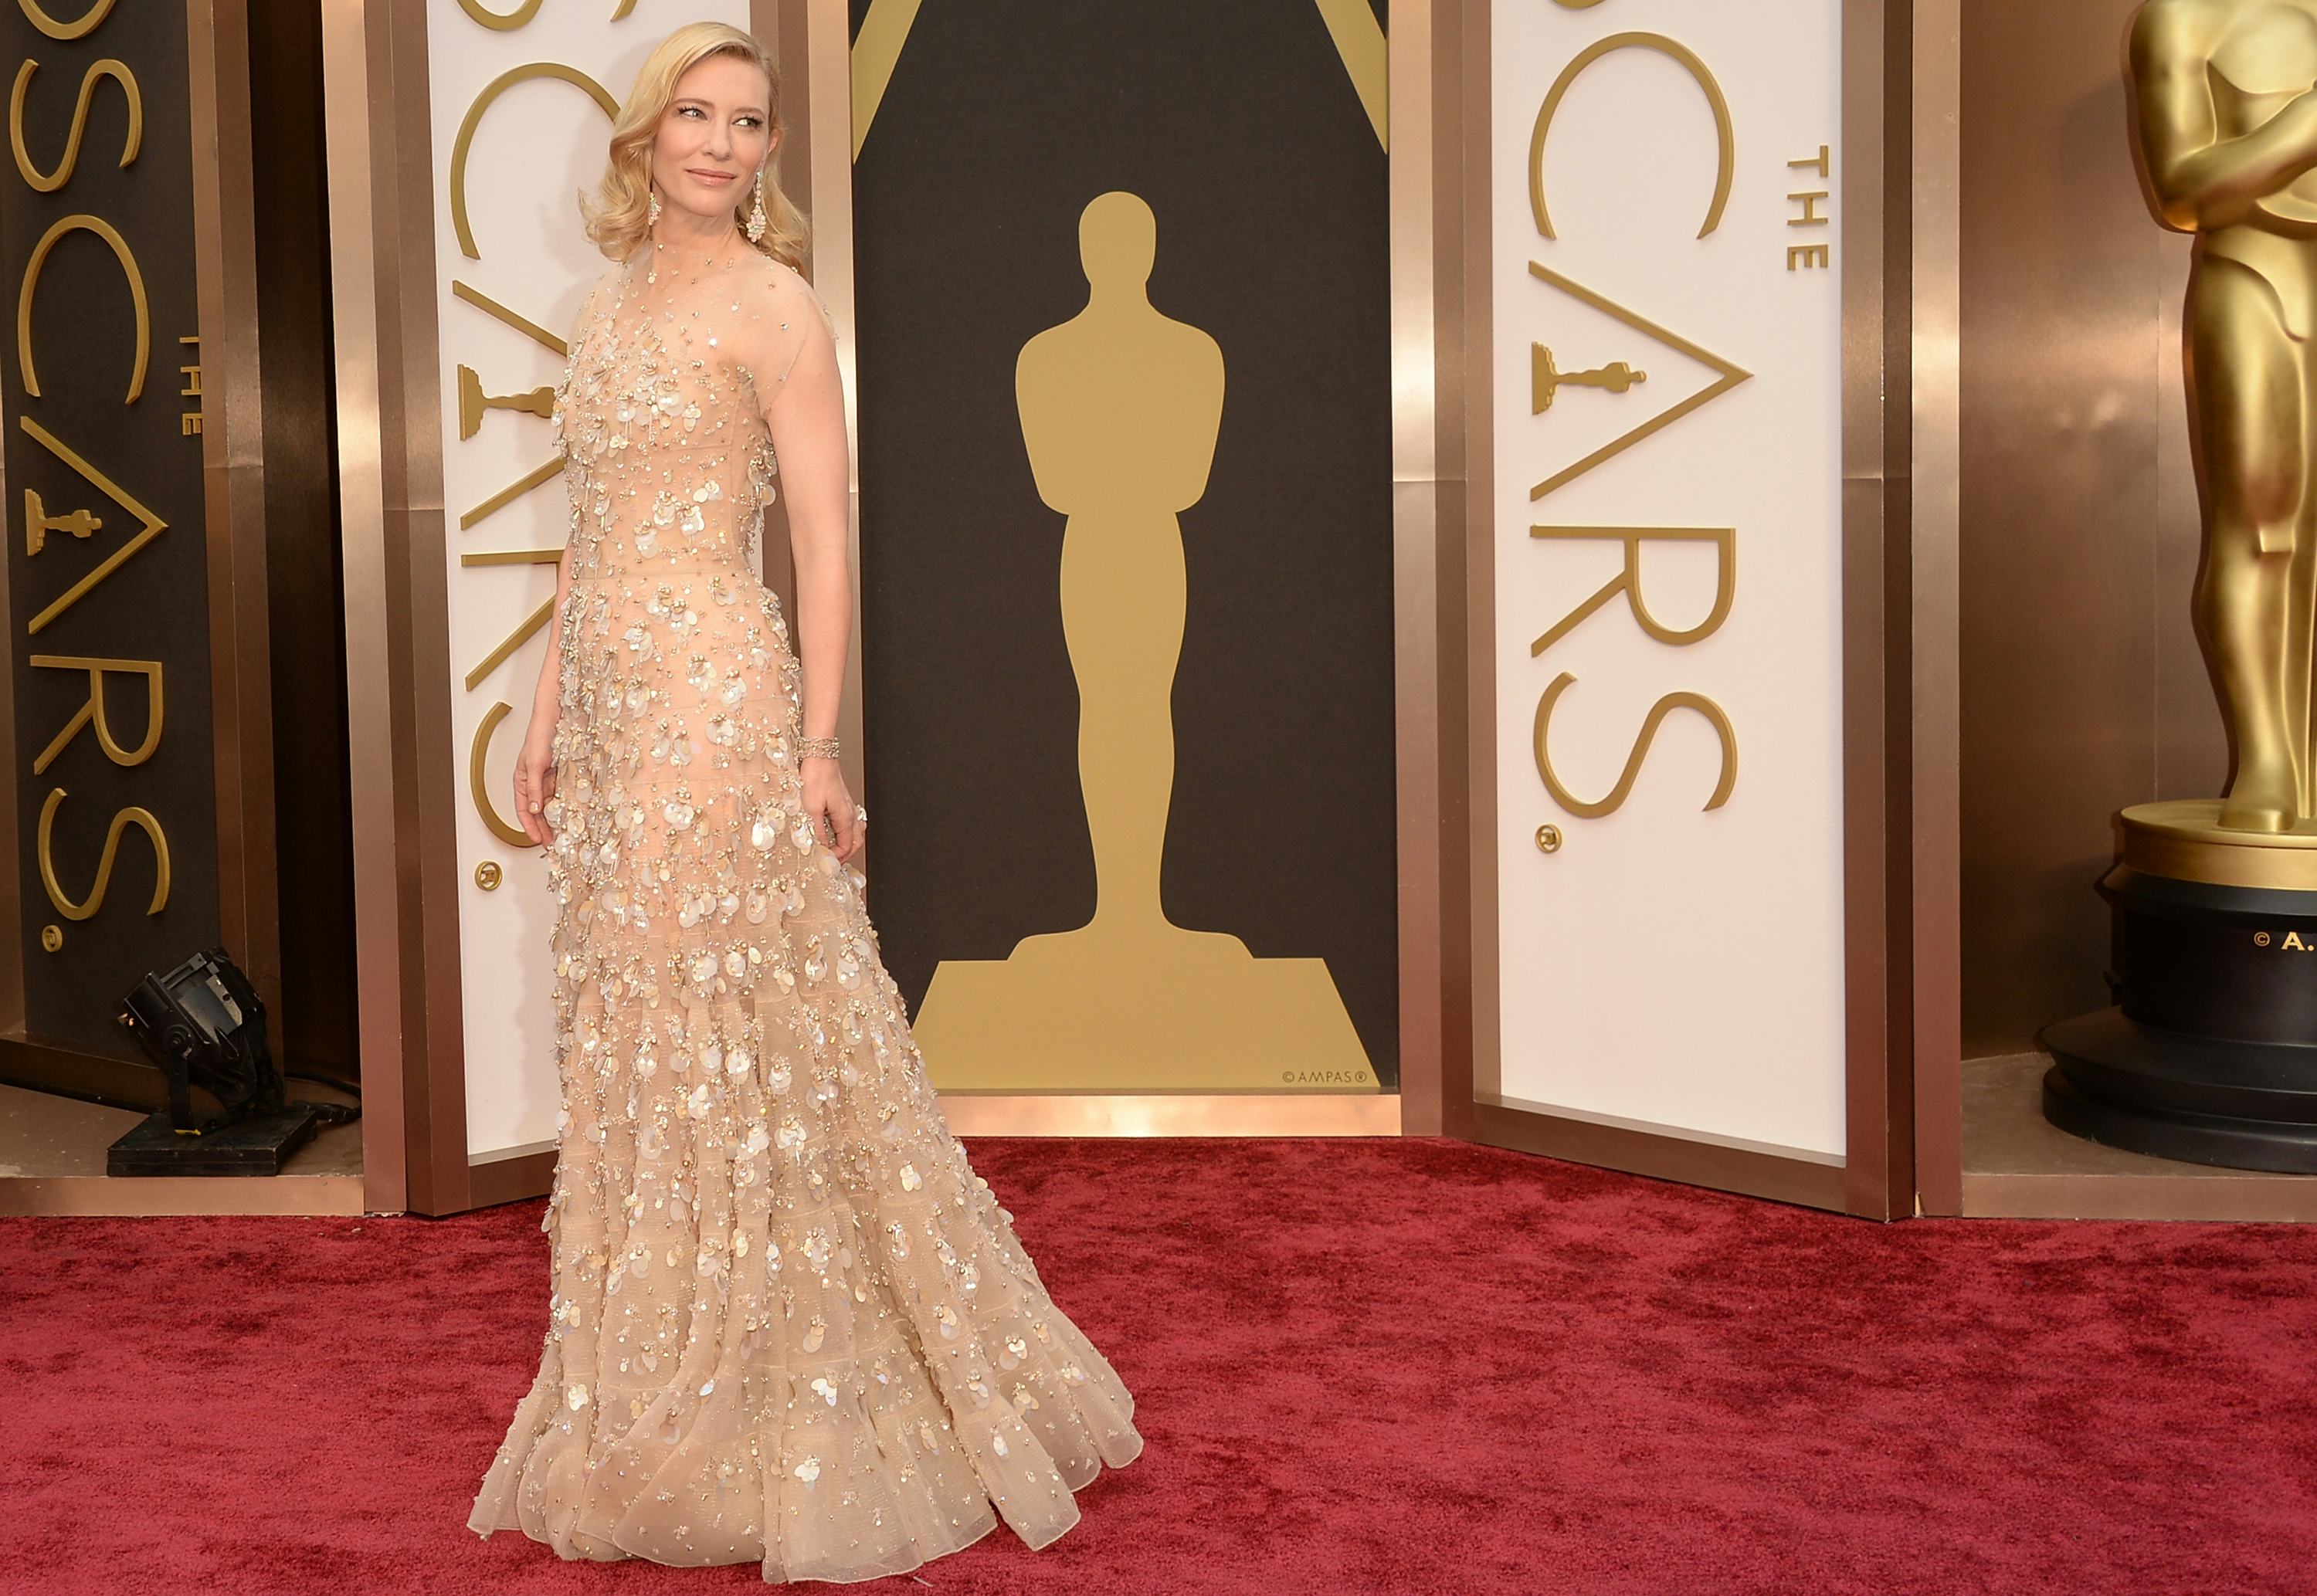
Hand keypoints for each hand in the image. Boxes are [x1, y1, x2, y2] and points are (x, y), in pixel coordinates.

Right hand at [513, 719, 556, 846]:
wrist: (555, 719)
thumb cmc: (539, 737)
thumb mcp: (534, 766)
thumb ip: (533, 789)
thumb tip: (534, 810)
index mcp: (522, 781)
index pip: (522, 810)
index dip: (529, 827)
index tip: (538, 840)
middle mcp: (535, 782)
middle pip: (537, 811)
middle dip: (544, 827)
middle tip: (552, 842)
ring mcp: (548, 779)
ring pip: (551, 804)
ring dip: (556, 818)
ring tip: (564, 832)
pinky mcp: (561, 775)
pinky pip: (563, 794)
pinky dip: (566, 805)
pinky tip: (572, 814)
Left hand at [800, 755, 863, 862]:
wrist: (818, 757)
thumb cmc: (815, 778)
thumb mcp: (811, 810)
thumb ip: (816, 832)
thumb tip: (818, 850)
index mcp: (846, 818)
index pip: (846, 846)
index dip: (835, 857)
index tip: (822, 862)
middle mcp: (850, 813)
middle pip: (855, 842)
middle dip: (844, 855)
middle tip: (830, 862)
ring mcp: (847, 807)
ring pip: (854, 833)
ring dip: (845, 844)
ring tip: (832, 851)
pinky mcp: (841, 802)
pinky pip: (848, 823)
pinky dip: (842, 833)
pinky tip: (831, 832)